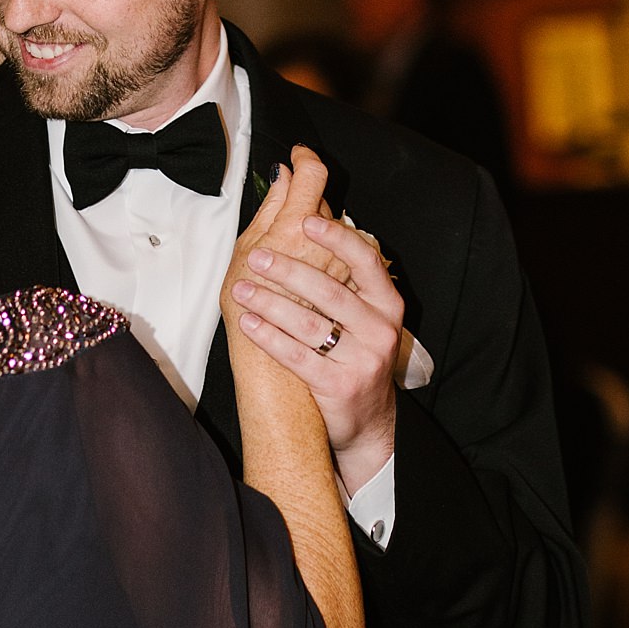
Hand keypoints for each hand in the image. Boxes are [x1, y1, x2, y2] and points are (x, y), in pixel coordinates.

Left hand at [226, 146, 402, 498]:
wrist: (366, 421)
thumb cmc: (353, 352)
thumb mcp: (358, 311)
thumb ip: (336, 267)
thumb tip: (309, 205)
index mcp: (387, 302)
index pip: (365, 260)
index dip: (337, 238)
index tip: (306, 218)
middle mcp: (381, 329)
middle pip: (331, 292)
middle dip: (290, 270)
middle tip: (256, 256)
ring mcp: (364, 360)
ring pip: (311, 324)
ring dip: (271, 303)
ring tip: (241, 290)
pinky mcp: (341, 386)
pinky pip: (299, 357)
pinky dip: (270, 338)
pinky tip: (248, 323)